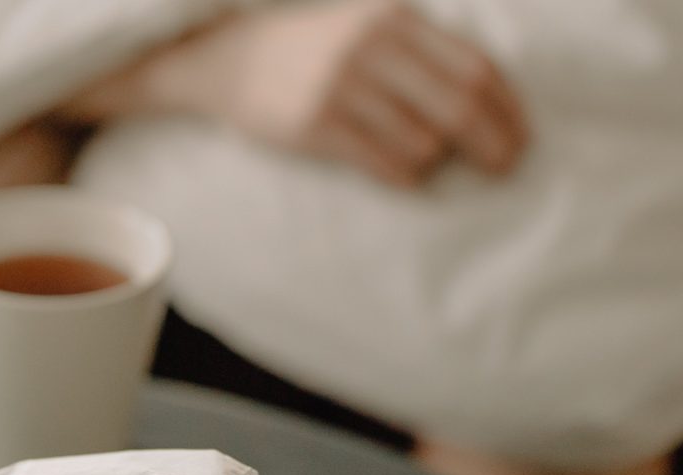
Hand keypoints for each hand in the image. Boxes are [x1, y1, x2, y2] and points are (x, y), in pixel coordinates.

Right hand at [80, 0, 528, 186]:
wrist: (230, 61)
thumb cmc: (311, 52)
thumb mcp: (368, 29)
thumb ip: (420, 53)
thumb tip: (486, 103)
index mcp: (395, 19)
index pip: (475, 66)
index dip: (508, 107)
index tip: (521, 136)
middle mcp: (372, 47)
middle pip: (460, 104)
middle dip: (493, 142)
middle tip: (506, 167)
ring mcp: (342, 87)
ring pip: (424, 141)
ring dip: (438, 162)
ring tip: (431, 164)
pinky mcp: (315, 126)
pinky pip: (385, 165)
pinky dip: (408, 178)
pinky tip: (409, 179)